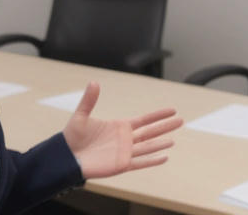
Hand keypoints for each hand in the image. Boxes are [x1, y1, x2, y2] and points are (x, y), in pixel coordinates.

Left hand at [63, 82, 182, 179]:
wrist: (66, 159)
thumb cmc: (72, 138)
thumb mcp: (81, 115)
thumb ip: (89, 100)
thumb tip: (94, 82)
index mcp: (120, 126)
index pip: (144, 120)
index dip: (158, 115)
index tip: (172, 110)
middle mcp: (125, 139)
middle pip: (150, 131)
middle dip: (166, 126)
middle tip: (181, 120)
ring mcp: (124, 153)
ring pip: (148, 147)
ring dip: (161, 143)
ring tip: (174, 139)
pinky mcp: (120, 165)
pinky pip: (140, 163)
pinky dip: (152, 160)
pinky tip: (164, 157)